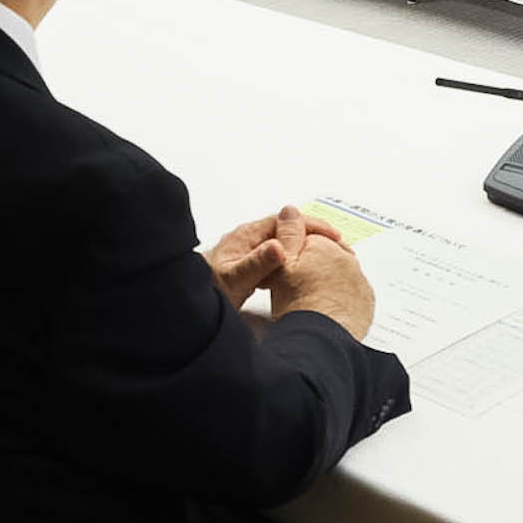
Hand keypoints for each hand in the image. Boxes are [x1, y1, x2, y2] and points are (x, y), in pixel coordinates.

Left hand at [208, 205, 344, 307]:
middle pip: (288, 229)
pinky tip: (300, 272)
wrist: (183, 301)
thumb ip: (257, 263)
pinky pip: (277, 256)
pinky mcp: (247, 264)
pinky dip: (294, 260)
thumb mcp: (234, 279)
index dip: (312, 227)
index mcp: (247, 235)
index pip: (287, 221)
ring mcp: (247, 250)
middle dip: (314, 235)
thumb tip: (280, 246)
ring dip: (305, 247)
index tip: (333, 237)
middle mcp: (248, 239)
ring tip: (326, 257)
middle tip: (339, 247)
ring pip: (283, 242)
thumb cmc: (204, 290)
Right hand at [269, 233, 376, 339]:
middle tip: (298, 285)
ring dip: (330, 281)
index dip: (295, 252)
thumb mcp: (282, 264)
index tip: (287, 267)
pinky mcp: (365, 302)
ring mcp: (358, 281)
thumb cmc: (299, 303)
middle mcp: (346, 259)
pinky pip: (353, 295)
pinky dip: (343, 299)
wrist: (321, 337)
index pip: (309, 238)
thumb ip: (288, 234)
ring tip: (312, 299)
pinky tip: (328, 309)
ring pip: (342, 275)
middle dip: (315, 265)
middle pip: (327, 256)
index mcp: (324, 245)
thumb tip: (291, 210)